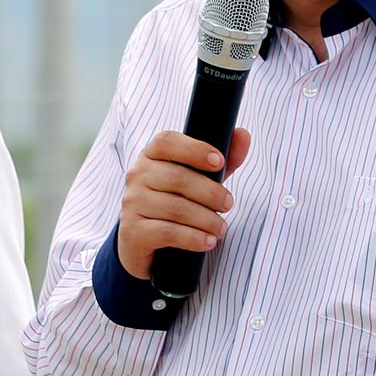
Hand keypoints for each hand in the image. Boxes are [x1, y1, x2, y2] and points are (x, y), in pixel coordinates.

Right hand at [116, 127, 251, 280]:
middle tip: (228, 204)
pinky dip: (194, 238)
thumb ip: (222, 159)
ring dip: (206, 219)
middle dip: (210, 192)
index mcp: (151, 155)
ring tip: (221, 228)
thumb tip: (243, 134)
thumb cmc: (173, 202)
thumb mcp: (199, 179)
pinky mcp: (133, 231)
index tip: (219, 161)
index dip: (194, 149)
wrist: (141, 240)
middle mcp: (137, 175)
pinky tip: (208, 241)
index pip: (167, 142)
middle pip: (177, 177)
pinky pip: (168, 232)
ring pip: (176, 208)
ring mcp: (132, 203)